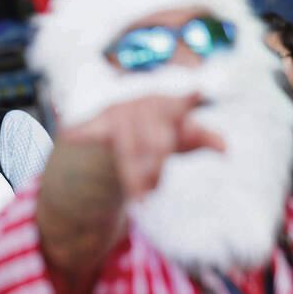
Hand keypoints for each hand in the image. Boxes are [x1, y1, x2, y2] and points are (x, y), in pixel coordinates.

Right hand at [63, 92, 224, 199]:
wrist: (117, 123)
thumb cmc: (155, 131)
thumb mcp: (179, 137)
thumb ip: (200, 139)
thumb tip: (225, 147)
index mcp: (168, 104)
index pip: (181, 109)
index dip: (187, 103)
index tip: (197, 93)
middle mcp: (143, 105)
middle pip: (155, 140)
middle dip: (155, 168)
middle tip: (153, 193)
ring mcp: (119, 113)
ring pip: (128, 149)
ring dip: (133, 176)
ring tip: (141, 200)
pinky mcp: (97, 123)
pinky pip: (89, 130)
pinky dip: (80, 133)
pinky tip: (68, 135)